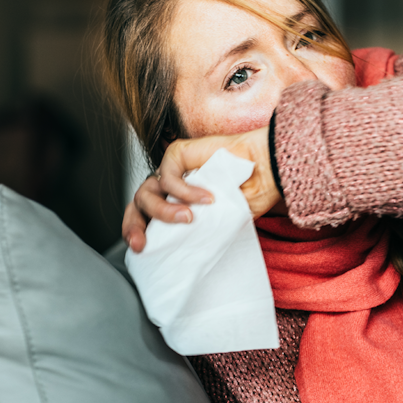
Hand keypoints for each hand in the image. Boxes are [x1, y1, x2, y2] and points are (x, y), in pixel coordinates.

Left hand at [122, 127, 281, 251]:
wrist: (268, 170)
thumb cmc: (251, 193)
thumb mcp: (222, 223)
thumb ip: (199, 231)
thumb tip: (182, 250)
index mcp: (175, 202)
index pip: (145, 217)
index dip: (138, 232)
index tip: (141, 249)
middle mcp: (169, 187)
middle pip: (137, 205)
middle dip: (134, 226)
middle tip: (144, 243)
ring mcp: (172, 169)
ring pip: (147, 191)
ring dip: (163, 210)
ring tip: (188, 218)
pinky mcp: (177, 153)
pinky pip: (167, 176)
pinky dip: (184, 191)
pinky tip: (206, 198)